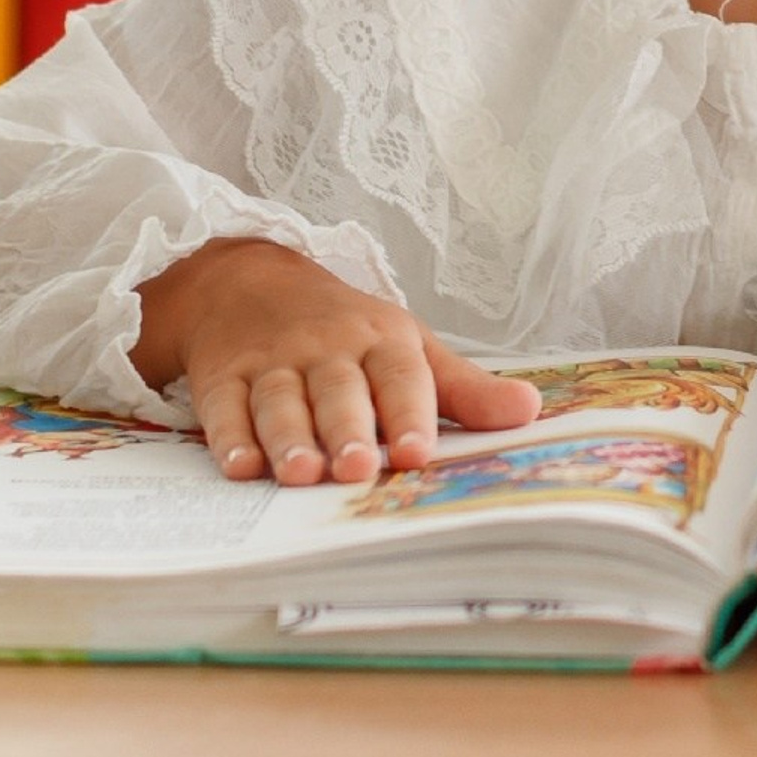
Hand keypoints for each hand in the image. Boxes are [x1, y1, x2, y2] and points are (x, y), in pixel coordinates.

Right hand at [131, 238, 540, 485]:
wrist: (251, 283)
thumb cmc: (346, 331)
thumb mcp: (409, 346)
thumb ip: (464, 388)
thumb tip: (530, 413)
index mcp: (382, 339)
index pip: (401, 375)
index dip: (410, 414)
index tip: (418, 453)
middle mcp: (328, 348)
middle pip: (339, 391)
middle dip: (347, 429)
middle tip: (356, 468)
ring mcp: (273, 361)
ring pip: (281, 401)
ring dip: (290, 438)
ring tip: (302, 474)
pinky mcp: (226, 377)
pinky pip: (226, 408)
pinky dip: (229, 438)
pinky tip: (239, 466)